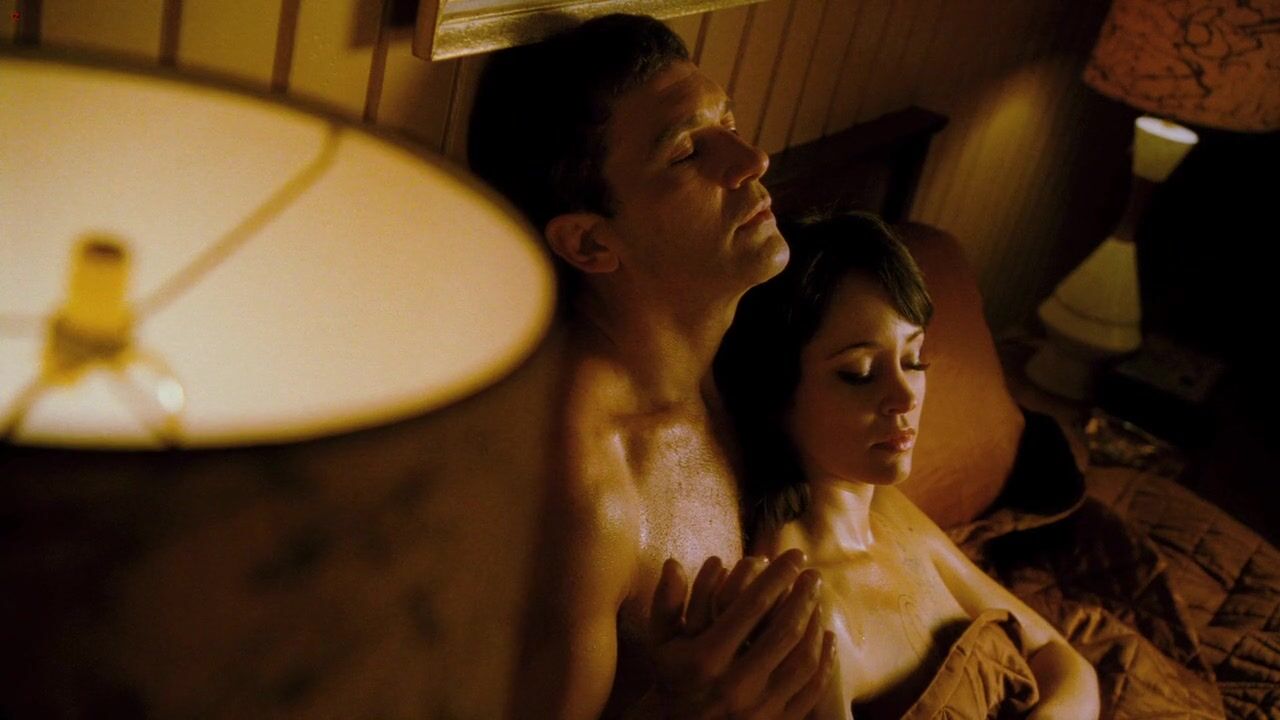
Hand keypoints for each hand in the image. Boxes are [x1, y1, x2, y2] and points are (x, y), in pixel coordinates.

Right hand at [647, 549, 836, 718]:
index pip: (751, 606)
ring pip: (802, 660)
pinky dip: (824, 661)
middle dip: (803, 596)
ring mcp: (757, 708)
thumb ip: (665, 603)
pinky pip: (810, 690)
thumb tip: (673, 562)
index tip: (794, 555)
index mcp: (705, 658)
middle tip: (813, 574)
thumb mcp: (660, 643)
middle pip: (783, 630)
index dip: (777, 576)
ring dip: (815, 625)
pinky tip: (826, 637)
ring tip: (818, 601)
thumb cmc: (673, 678)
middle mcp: (734, 684)